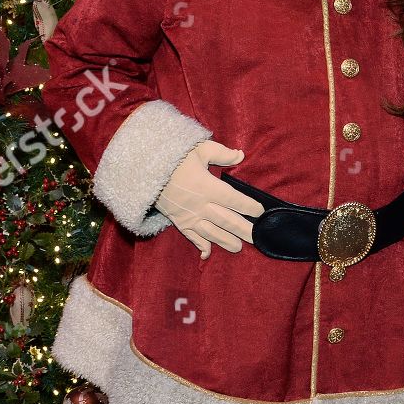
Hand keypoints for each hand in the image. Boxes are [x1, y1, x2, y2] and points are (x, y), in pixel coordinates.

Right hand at [155, 141, 263, 259]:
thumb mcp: (198, 149)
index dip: (248, 206)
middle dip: (243, 229)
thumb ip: (221, 153)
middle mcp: (199, 204)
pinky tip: (207, 254)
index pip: (233, 199)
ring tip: (239, 248)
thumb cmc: (174, 158)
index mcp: (207, 186)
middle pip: (226, 220)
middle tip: (258, 237)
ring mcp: (188, 215)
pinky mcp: (178, 221)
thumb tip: (241, 155)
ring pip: (211, 232)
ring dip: (225, 241)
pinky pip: (190, 236)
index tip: (260, 211)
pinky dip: (199, 245)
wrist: (143, 170)